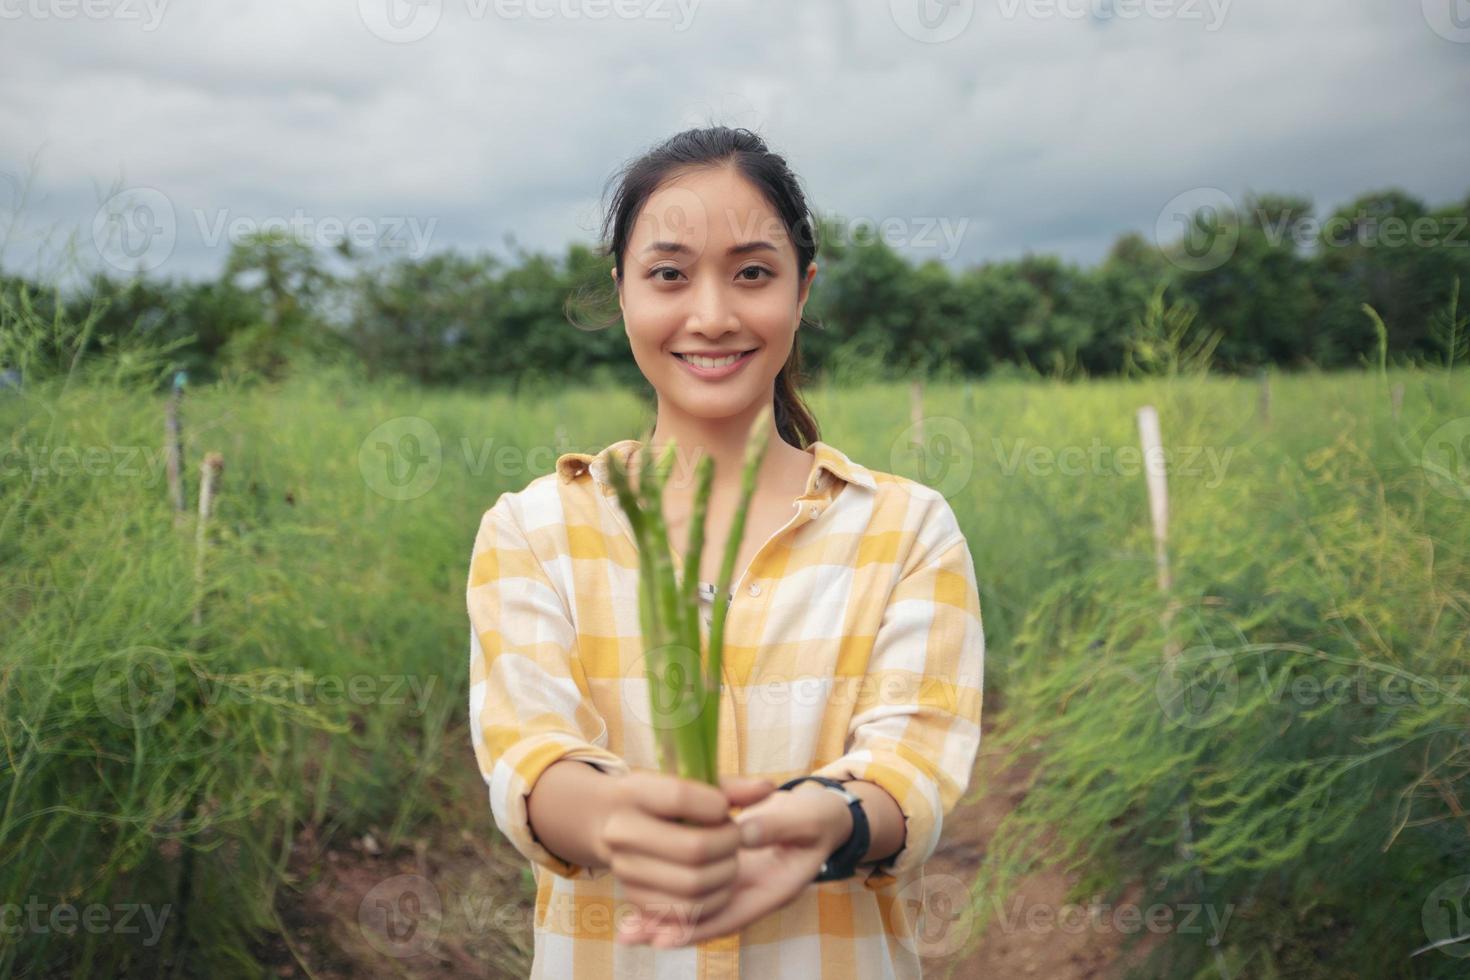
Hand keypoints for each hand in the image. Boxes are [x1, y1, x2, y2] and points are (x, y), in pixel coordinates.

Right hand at [596, 772, 774, 943]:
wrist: (613, 823)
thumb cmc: (664, 800)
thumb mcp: (689, 784)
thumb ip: (730, 788)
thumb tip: (766, 789)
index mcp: (633, 793)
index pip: (680, 798)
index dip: (716, 805)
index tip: (724, 808)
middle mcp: (621, 832)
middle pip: (694, 848)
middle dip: (728, 844)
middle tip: (735, 837)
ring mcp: (625, 869)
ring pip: (694, 884)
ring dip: (725, 874)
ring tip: (728, 858)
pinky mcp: (635, 898)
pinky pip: (686, 912)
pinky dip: (713, 900)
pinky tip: (719, 881)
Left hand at [617, 783, 853, 947]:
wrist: (822, 816)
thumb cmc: (817, 818)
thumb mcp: (807, 819)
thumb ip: (777, 826)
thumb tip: (744, 833)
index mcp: (776, 887)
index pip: (734, 914)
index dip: (699, 926)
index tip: (665, 937)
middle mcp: (753, 893)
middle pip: (709, 919)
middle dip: (672, 928)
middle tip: (632, 934)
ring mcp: (739, 884)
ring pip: (699, 910)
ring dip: (664, 919)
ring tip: (627, 931)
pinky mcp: (728, 870)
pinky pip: (698, 894)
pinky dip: (671, 899)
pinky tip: (640, 906)